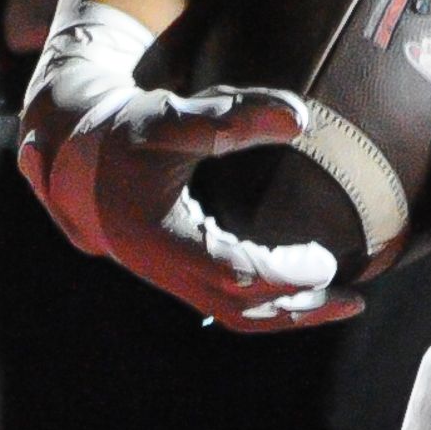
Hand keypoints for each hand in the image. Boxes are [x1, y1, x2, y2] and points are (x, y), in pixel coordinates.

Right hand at [14, 5, 352, 330]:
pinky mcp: (176, 272)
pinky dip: (267, 304)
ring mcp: (169, 276)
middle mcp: (163, 268)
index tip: (324, 259)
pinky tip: (303, 293)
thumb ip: (237, 116)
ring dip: (288, 314)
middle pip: (239, 310)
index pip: (232, 272)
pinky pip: (226, 303)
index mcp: (160, 237)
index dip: (281, 272)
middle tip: (351, 296)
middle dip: (298, 309)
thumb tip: (302, 118)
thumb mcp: (178, 117)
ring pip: (233, 314)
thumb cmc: (129, 132)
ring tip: (341, 303)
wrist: (79, 154)